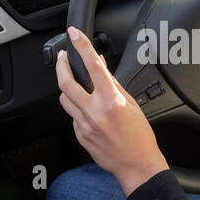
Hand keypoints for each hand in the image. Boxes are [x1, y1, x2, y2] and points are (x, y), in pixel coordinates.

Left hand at [56, 27, 168, 195]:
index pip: (93, 67)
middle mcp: (94, 112)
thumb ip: (113, 84)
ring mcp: (84, 125)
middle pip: (66, 83)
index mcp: (111, 101)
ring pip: (64, 99)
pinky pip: (72, 115)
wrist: (136, 164)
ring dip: (68, 88)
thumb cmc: (139, 136)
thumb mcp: (132, 104)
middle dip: (60, 65)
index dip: (82, 46)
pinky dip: (77, 108)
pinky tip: (89, 110)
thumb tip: (102, 67)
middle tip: (61, 57)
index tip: (75, 34)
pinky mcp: (79, 135)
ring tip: (77, 85)